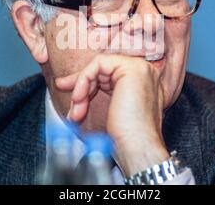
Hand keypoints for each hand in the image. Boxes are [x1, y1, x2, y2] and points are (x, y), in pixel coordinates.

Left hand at [55, 54, 169, 175]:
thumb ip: (97, 92)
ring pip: (98, 67)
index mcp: (141, 81)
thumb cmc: (125, 138)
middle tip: (71, 103)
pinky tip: (79, 99)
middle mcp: (144, 71)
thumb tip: (70, 82)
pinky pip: (97, 64)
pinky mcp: (131, 68)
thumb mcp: (108, 109)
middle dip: (80, 86)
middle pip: (102, 69)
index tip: (73, 97)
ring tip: (76, 112)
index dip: (87, 83)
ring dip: (81, 90)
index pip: (108, 73)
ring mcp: (139, 68)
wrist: (137, 149)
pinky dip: (83, 81)